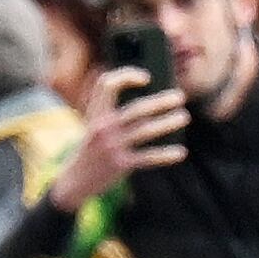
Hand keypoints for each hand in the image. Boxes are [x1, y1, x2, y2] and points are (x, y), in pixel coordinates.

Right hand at [46, 58, 191, 209]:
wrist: (74, 181)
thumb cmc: (91, 149)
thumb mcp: (94, 126)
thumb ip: (112, 112)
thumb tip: (149, 102)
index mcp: (95, 114)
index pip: (107, 85)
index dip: (127, 76)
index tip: (146, 78)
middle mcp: (103, 128)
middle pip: (136, 109)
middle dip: (160, 102)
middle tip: (180, 97)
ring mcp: (112, 147)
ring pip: (145, 131)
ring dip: (167, 123)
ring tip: (184, 117)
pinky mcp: (120, 165)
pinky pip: (148, 158)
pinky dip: (166, 155)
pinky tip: (180, 152)